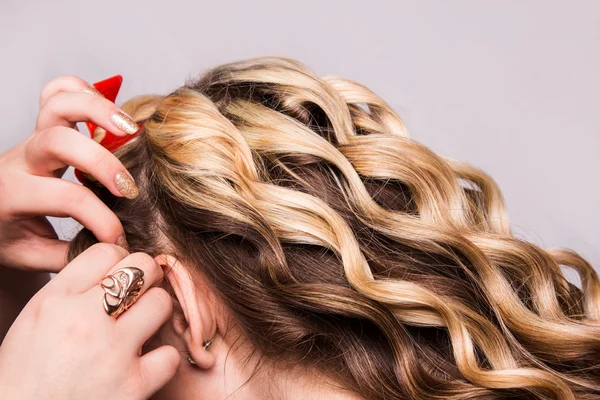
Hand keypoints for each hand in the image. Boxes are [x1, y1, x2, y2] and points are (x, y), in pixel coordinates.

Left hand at [0, 76, 139, 271]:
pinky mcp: (42, 126)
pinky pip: (57, 92)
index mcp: (12, 194)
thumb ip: (71, 256)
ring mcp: (31, 137)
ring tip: (131, 129)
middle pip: (60, 140)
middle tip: (129, 188)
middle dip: (103, 162)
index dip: (102, 220)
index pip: (67, 198)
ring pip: (59, 103)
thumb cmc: (6, 235)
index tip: (118, 240)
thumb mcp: (31, 256)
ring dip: (100, 109)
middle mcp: (20, 159)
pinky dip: (84, 91)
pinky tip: (108, 113)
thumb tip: (115, 253)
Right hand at [0, 244, 180, 399]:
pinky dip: (161, 361)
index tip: (119, 279)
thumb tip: (115, 268)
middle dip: (147, 278)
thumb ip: (73, 290)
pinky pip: (170, 355)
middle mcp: (85, 321)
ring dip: (155, 315)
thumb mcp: (36, 319)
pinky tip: (143, 365)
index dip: (119, 262)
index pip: (107, 252)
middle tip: (140, 296)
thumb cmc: (27, 374)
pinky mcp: (133, 385)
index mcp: (56, 301)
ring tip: (141, 329)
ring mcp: (112, 352)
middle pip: (143, 268)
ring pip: (162, 303)